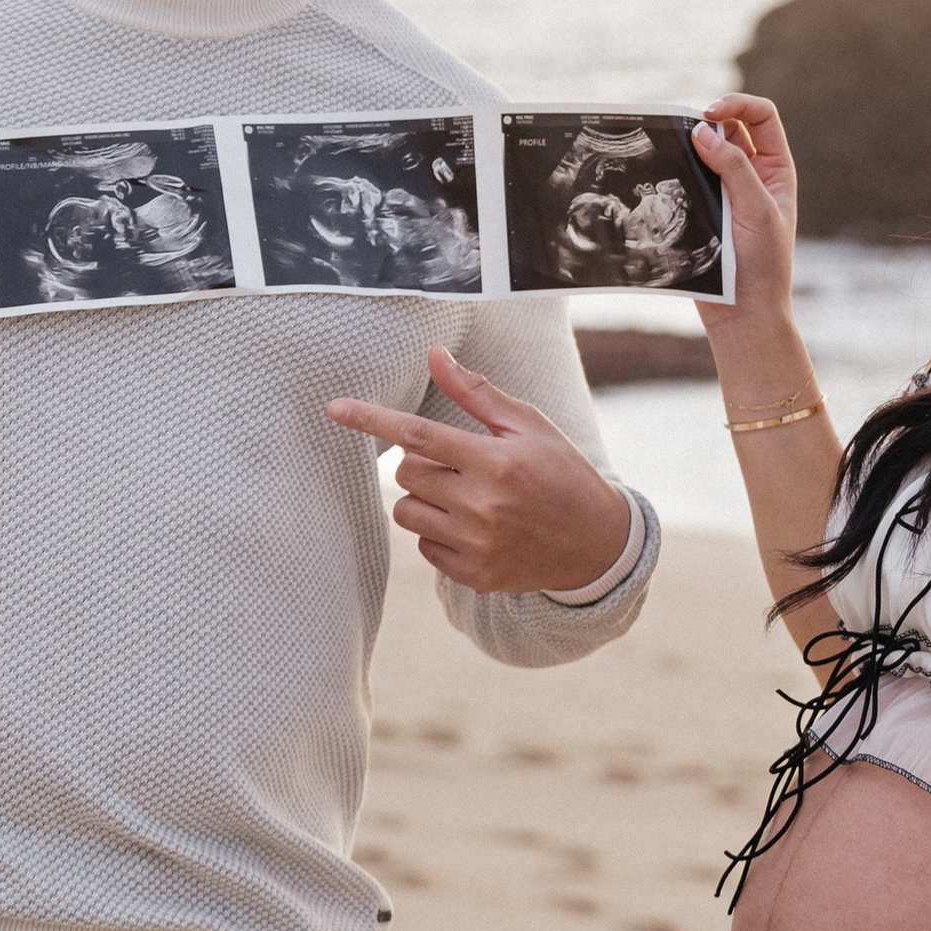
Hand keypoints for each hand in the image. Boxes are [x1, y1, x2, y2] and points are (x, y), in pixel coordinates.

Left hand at [326, 349, 629, 594]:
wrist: (596, 543)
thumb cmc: (561, 471)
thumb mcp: (527, 424)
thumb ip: (475, 393)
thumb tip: (434, 354)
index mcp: (495, 461)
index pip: (417, 434)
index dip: (371, 419)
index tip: (334, 408)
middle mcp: (483, 505)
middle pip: (406, 474)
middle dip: (420, 462)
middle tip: (457, 462)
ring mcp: (477, 545)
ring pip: (407, 512)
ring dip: (423, 498)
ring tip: (463, 494)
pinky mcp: (474, 575)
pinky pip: (424, 546)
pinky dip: (437, 532)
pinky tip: (473, 526)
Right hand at [690, 99, 797, 325]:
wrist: (742, 313)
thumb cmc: (762, 265)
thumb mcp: (757, 211)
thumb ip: (733, 169)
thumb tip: (701, 131)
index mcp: (776, 168)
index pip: (761, 116)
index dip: (737, 105)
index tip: (707, 113)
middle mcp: (752, 173)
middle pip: (729, 126)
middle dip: (707, 120)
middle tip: (683, 129)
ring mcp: (725, 190)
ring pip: (704, 151)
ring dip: (689, 144)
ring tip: (671, 146)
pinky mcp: (701, 208)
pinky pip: (686, 177)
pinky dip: (675, 167)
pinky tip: (662, 170)